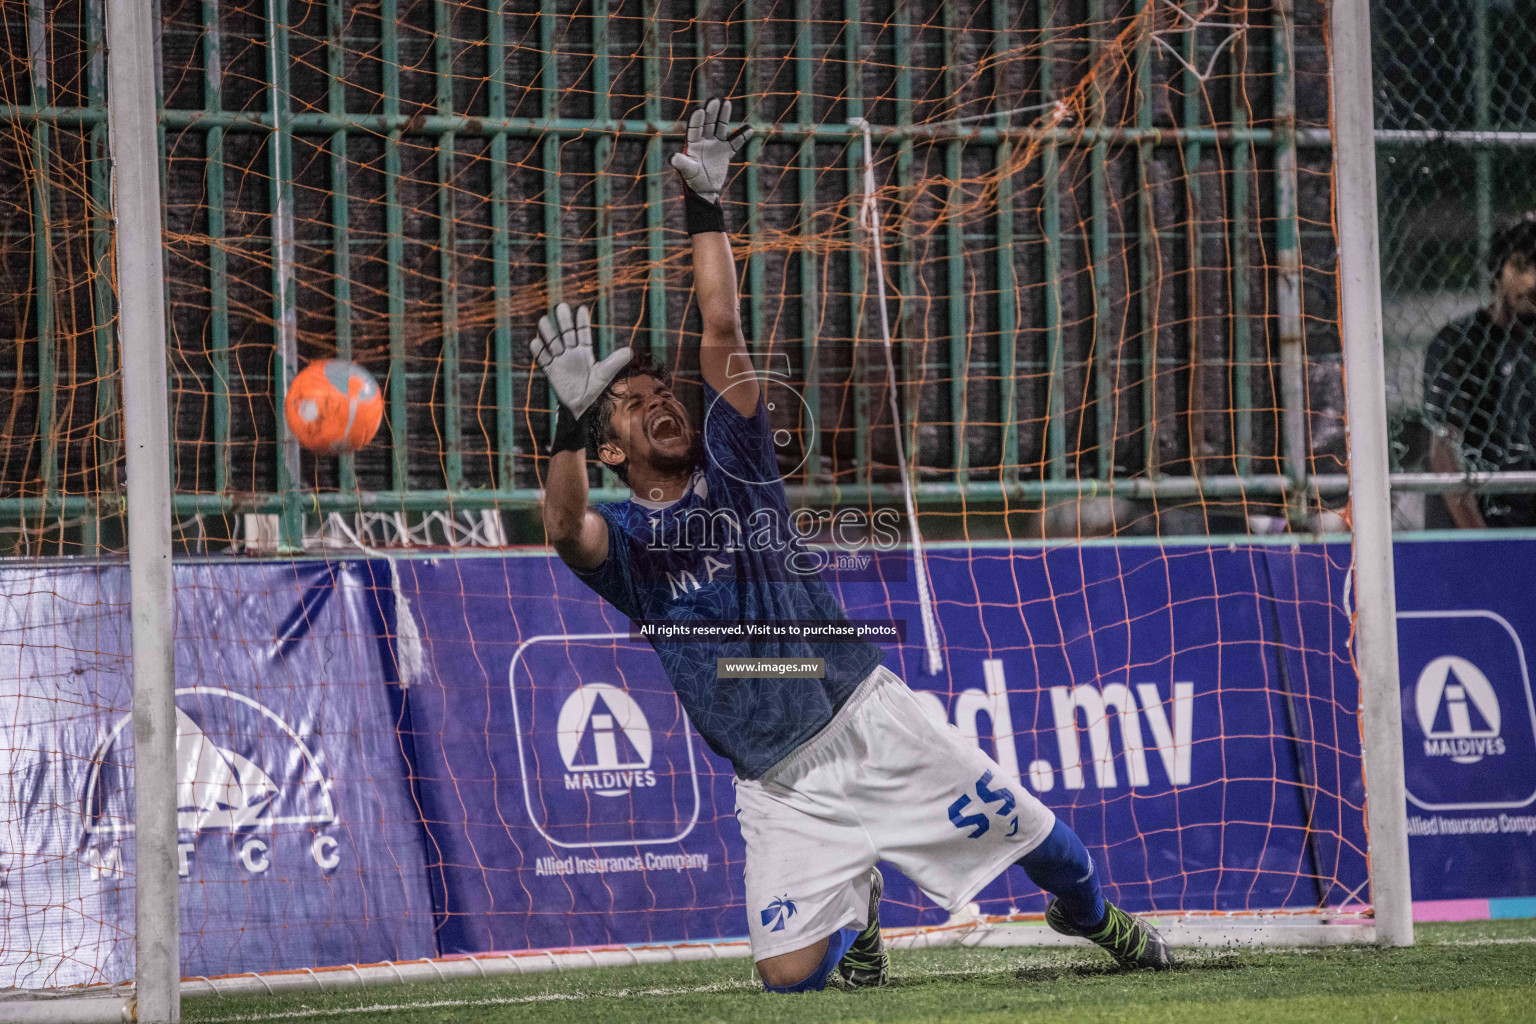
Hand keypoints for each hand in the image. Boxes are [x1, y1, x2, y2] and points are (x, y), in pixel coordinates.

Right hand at [531, 303, 632, 419]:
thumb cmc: (596, 390)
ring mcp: (560, 360)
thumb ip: (615, 361)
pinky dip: (539, 351)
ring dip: (548, 333)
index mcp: (585, 352)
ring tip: (543, 320)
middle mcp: (572, 353)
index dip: (582, 321)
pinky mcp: (551, 370)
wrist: (582, 407)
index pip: (583, 333)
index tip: (581, 308)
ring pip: (553, 343)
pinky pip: (543, 359)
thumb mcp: (605, 374)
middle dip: (564, 321)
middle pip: (567, 334)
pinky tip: (535, 342)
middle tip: (561, 306)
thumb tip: (631, 351)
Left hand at [669, 97, 753, 203]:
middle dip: (711, 112)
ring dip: (724, 116)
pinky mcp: (725, 152)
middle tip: (714, 99)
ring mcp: (715, 145)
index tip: (699, 109)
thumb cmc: (692, 180)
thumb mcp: (687, 171)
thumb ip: (681, 163)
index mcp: (692, 143)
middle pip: (708, 123)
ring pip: (720, 127)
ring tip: (727, 102)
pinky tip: (749, 128)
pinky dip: (742, 136)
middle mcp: (704, 140)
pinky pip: (735, 142)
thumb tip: (671, 157)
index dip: (696, 120)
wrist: (704, 190)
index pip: (694, 128)